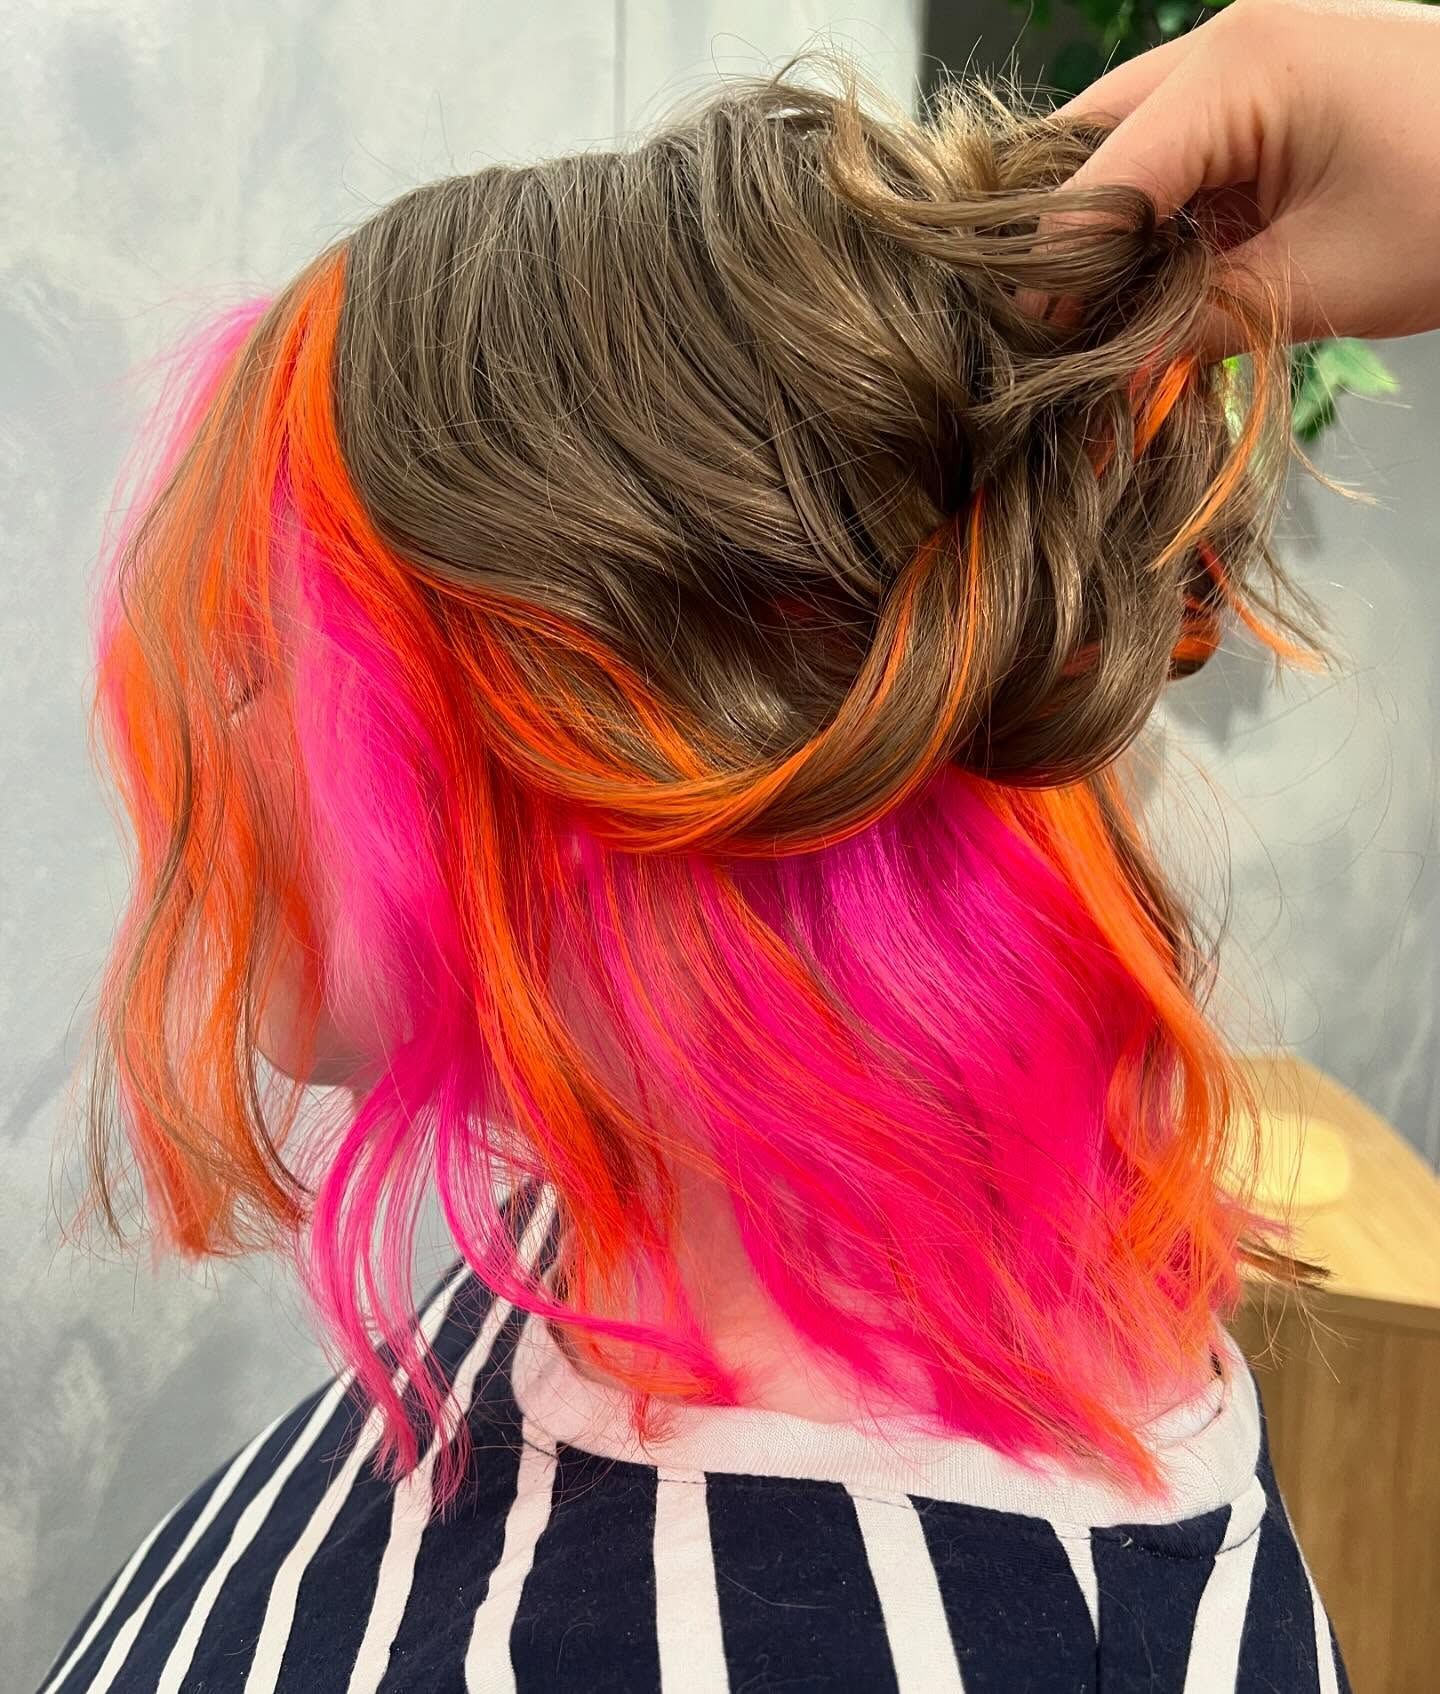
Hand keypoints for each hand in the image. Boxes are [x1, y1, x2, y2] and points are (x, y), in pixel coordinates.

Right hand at [1052, 0, 1439, 349]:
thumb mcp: (1319, 285)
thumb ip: (1194, 327)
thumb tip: (1104, 385)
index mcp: (1237, 67)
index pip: (1096, 183)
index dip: (1051, 279)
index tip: (1027, 360)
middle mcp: (1223, 43)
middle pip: (1085, 147)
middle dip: (1060, 244)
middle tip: (1049, 338)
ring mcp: (1241, 58)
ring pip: (1117, 147)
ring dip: (1102, 232)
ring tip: (1093, 318)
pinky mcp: (1262, 90)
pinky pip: (1169, 150)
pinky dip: (1149, 217)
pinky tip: (1148, 281)